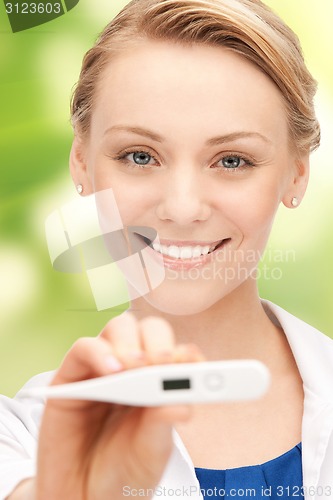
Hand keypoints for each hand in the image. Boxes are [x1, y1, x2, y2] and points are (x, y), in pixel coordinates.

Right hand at [34, 312, 203, 499]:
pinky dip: (100, 353)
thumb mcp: (151, 450)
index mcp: (158, 384)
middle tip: (163, 364)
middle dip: (159, 342)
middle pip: (148, 330)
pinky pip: (83, 348)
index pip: (174, 350)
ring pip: (119, 328)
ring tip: (137, 368)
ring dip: (132, 343)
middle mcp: (131, 370)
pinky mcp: (70, 376)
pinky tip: (112, 372)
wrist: (85, 496)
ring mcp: (101, 369)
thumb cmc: (123, 471)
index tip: (194, 363)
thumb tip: (184, 401)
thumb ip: (163, 422)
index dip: (184, 352)